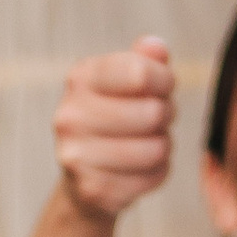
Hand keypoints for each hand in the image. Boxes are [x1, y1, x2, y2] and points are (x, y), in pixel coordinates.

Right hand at [54, 36, 176, 221]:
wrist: (84, 178)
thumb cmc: (114, 117)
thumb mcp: (125, 82)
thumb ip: (144, 60)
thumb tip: (156, 47)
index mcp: (80, 79)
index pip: (140, 73)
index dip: (164, 80)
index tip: (164, 87)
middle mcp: (70, 116)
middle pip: (152, 112)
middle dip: (166, 115)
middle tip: (157, 119)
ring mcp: (77, 156)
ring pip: (157, 148)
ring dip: (164, 145)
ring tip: (149, 142)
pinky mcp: (93, 190)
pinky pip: (153, 176)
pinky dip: (158, 172)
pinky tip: (141, 167)